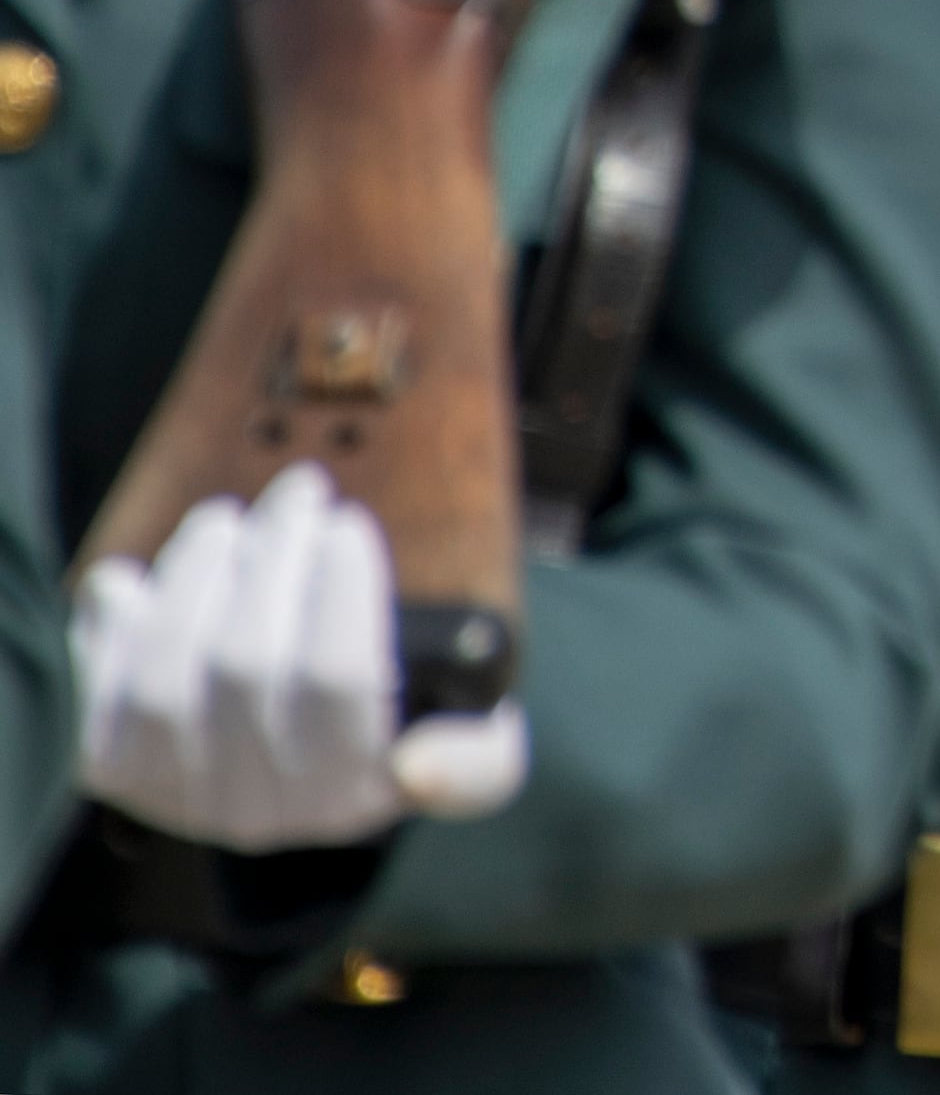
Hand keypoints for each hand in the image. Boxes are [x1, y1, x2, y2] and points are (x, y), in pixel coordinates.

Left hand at [73, 464, 529, 848]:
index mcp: (349, 793)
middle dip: (271, 554)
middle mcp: (253, 807)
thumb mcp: (483, 752)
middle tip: (300, 491)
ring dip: (191, 577)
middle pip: (246, 662)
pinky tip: (133, 580)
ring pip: (165, 673)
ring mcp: (173, 789)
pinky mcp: (113, 767)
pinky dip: (109, 627)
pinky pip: (97, 690)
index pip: (338, 683)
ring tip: (225, 520)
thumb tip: (419, 767)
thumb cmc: (409, 731)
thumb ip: (477, 766)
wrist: (309, 779)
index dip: (338, 590)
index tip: (349, 523)